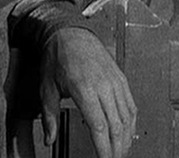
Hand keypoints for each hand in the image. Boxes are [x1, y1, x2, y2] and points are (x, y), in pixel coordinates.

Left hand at [40, 27, 135, 157]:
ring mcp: (115, 81)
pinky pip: (130, 104)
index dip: (103, 148)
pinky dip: (131, 121)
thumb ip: (48, 116)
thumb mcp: (46, 88)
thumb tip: (48, 138)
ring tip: (120, 151)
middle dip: (116, 148)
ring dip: (126, 137)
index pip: (99, 126)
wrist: (70, 32)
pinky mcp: (121, 78)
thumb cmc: (57, 57)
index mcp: (84, 89)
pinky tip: (127, 131)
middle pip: (116, 125)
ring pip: (127, 116)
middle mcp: (103, 85)